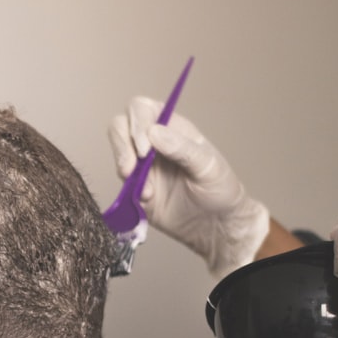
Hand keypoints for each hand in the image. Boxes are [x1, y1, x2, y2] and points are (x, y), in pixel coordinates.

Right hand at [108, 97, 269, 277]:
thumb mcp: (208, 166)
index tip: (144, 151)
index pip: (142, 110)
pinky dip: (127, 190)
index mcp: (172, 128)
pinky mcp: (134, 189)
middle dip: (121, 145)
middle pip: (120, 126)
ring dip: (124, 168)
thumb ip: (182, 148)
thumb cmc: (220, 191)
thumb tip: (154, 132)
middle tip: (131, 169)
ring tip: (145, 189)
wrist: (216, 227)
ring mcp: (142, 166)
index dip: (137, 125)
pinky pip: (119, 184)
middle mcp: (153, 143)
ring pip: (117, 153)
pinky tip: (147, 199)